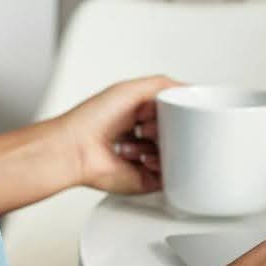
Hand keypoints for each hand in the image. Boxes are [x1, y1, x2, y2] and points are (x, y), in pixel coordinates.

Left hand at [55, 75, 182, 194]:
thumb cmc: (92, 120)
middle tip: (149, 125)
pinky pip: (171, 177)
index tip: (170, 109)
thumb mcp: (131, 89)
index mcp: (141, 115)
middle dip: (168, 128)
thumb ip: (164, 85)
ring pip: (176, 154)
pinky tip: (145, 158)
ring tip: (140, 139)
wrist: (76, 149)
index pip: (174, 113)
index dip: (175, 110)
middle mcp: (144, 137)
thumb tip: (189, 89)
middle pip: (177, 134)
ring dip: (162, 146)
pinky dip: (162, 166)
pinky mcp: (147, 179)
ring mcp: (147, 158)